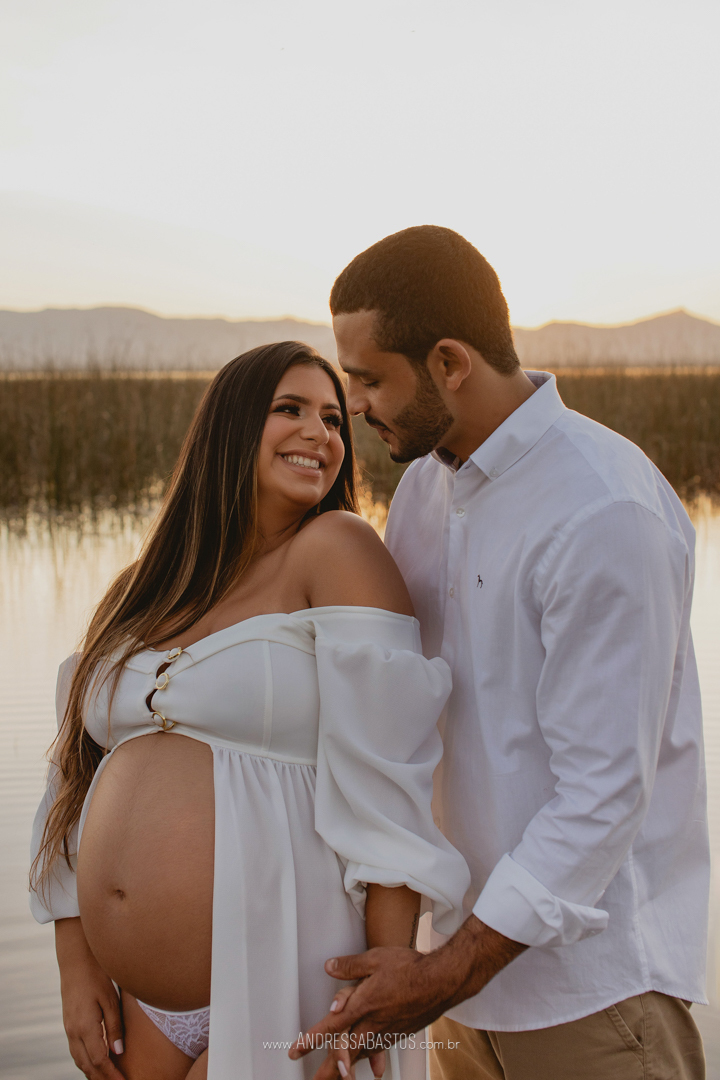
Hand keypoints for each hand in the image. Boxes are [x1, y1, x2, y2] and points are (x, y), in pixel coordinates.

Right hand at [55, 918, 124, 1078]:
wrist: (76, 960)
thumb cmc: (97, 976)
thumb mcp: (110, 1000)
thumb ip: (114, 1027)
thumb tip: (119, 1053)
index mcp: (85, 1027)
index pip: (98, 1061)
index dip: (111, 1075)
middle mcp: (73, 1032)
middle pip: (87, 1065)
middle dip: (102, 1079)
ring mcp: (68, 1029)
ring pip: (79, 1060)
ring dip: (92, 1073)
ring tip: (108, 1079)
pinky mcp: (68, 1024)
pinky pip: (76, 1051)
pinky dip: (86, 1062)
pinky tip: (95, 1063)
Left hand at [289, 917, 525, 1077]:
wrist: (442, 981)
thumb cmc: (411, 968)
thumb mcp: (376, 959)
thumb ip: (351, 966)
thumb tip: (330, 967)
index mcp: (363, 1004)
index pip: (331, 1026)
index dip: (311, 1039)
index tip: (296, 1050)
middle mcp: (373, 1023)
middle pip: (345, 1051)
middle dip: (328, 1069)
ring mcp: (387, 1031)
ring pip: (362, 1054)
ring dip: (347, 1068)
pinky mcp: (399, 1033)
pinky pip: (380, 1050)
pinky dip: (372, 1059)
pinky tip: (372, 1067)